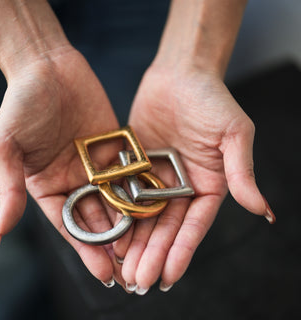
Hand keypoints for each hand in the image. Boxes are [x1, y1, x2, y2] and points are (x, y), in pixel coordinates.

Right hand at [0, 46, 124, 285]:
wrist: (48, 66)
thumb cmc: (22, 102)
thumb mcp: (7, 146)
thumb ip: (8, 187)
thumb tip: (0, 230)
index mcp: (48, 185)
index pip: (71, 225)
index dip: (87, 250)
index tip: (104, 273)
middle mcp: (74, 180)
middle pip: (97, 218)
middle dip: (113, 244)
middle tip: (133, 269)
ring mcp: (96, 165)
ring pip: (116, 200)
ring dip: (130, 223)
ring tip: (147, 247)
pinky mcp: (114, 147)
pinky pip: (128, 173)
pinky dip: (140, 191)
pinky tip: (154, 210)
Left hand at [113, 66, 274, 292]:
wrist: (180, 75)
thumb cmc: (211, 99)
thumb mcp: (234, 134)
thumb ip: (243, 173)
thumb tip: (263, 210)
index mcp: (208, 185)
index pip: (194, 225)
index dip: (182, 252)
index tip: (168, 277)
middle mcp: (182, 186)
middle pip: (167, 228)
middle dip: (153, 255)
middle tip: (138, 283)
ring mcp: (158, 178)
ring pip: (145, 218)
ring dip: (135, 244)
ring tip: (123, 270)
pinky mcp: (137, 167)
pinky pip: (127, 195)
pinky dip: (120, 217)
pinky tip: (110, 237)